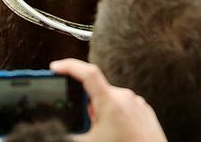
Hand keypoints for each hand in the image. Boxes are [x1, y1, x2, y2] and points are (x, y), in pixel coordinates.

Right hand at [50, 59, 167, 141]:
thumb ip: (70, 135)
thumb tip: (56, 132)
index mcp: (110, 102)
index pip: (86, 73)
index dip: (69, 66)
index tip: (56, 67)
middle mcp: (124, 97)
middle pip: (97, 92)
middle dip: (88, 108)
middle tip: (88, 126)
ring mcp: (136, 103)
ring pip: (110, 101)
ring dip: (102, 114)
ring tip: (105, 135)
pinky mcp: (145, 111)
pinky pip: (124, 108)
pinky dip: (116, 118)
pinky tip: (118, 135)